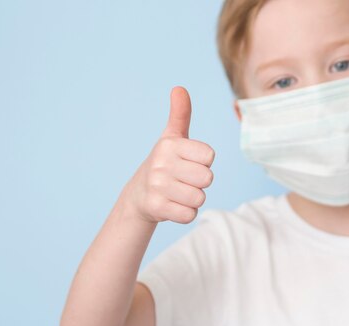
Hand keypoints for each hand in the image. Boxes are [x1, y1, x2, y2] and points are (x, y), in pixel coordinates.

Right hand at [124, 86, 214, 223]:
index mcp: (170, 145)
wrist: (138, 195)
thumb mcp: (172, 138)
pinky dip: (185, 213)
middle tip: (183, 180)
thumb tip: (179, 88)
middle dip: (199, 182)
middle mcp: (161, 164)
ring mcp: (157, 186)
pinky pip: (189, 214)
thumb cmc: (164, 163)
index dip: (203, 162)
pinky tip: (173, 205)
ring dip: (193, 199)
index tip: (188, 162)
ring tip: (178, 192)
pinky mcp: (157, 207)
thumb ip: (180, 114)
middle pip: (207, 178)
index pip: (209, 157)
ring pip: (199, 198)